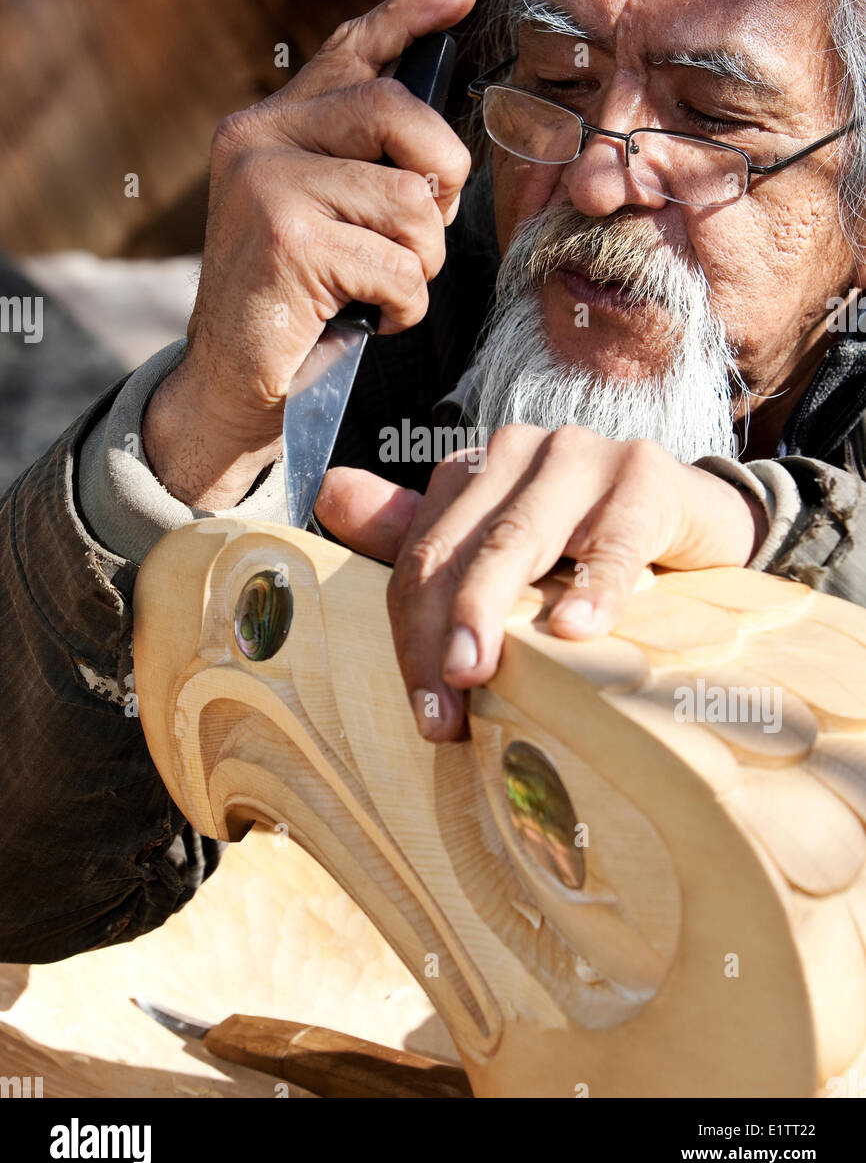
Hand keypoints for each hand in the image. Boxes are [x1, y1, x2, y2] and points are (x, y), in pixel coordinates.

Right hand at [142, 0, 475, 507]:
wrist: (231, 382)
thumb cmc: (296, 302)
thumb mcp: (322, 216)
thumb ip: (360, 166)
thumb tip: (442, 145)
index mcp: (269, 125)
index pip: (349, 49)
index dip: (410, 15)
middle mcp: (258, 140)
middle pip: (399, 112)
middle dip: (443, 178)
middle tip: (427, 229)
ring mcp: (267, 187)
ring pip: (411, 202)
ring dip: (421, 263)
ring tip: (384, 288)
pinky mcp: (288, 241)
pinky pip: (399, 266)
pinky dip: (404, 307)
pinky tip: (371, 319)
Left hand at [315, 425, 766, 740]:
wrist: (699, 523)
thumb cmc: (591, 545)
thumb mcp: (505, 547)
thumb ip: (419, 529)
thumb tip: (329, 493)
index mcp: (475, 469)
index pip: (421, 555)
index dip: (412, 634)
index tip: (425, 711)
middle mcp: (519, 451)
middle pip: (458, 548)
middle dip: (439, 632)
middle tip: (440, 711)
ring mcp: (582, 456)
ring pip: (518, 537)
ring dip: (491, 610)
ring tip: (478, 674)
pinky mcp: (647, 475)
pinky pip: (614, 539)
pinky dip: (594, 586)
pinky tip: (577, 632)